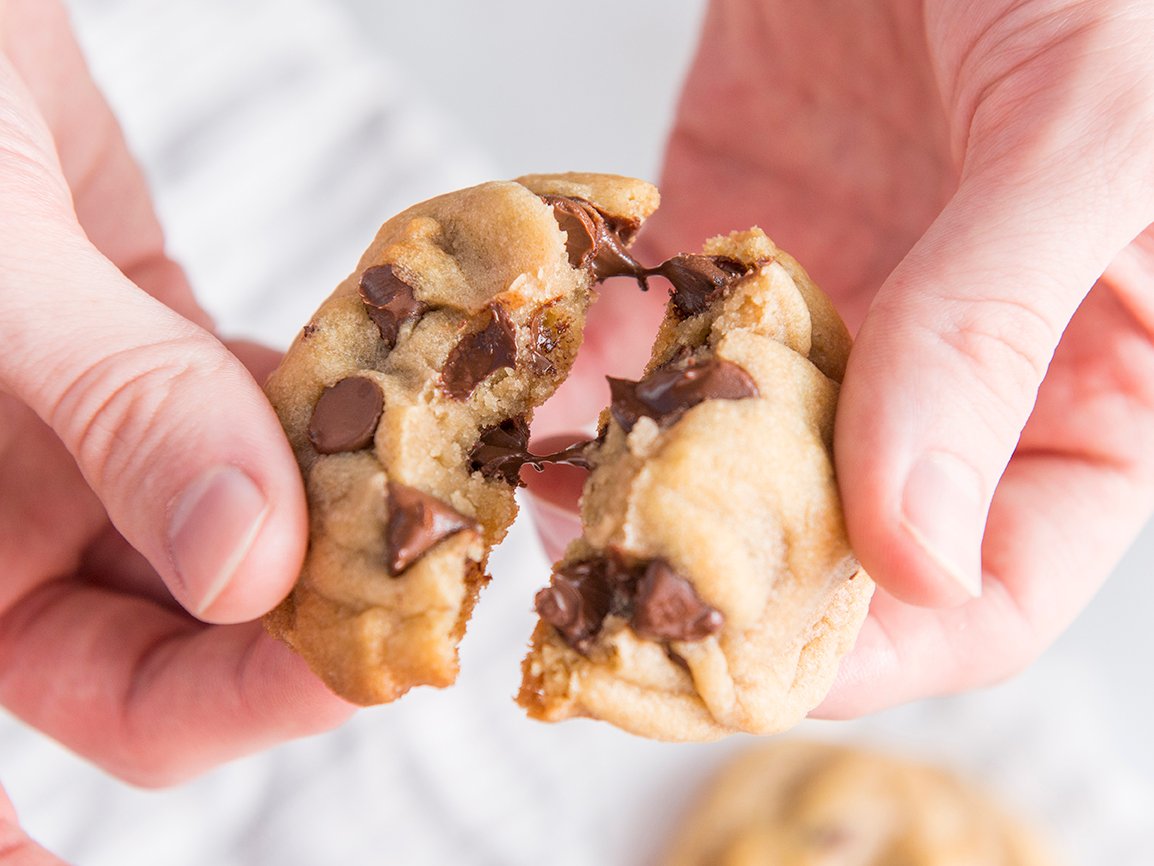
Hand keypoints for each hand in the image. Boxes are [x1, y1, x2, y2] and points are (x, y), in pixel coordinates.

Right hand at [0, 0, 350, 819]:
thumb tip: (249, 567)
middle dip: (279, 646)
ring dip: (331, 534)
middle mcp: (12, 507)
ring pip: (229, 535)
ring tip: (433, 526)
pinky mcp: (149, 351)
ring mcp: (88, 431)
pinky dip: (327, 424)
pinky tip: (395, 419)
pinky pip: (256, 420)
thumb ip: (114, 407)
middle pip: (158, 642)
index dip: (14, 843)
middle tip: (398, 625)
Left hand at [530, 0, 1153, 714]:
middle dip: (730, 589)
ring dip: (645, 493)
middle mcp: (953, 376)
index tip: (743, 669)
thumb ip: (995, 335)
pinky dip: (596, 375)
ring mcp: (839, 308)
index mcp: (1087, 392)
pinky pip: (659, 337)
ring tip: (550, 513)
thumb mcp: (1089, 134)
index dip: (876, 649)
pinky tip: (534, 400)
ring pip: (732, 454)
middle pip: (839, 541)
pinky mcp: (738, 237)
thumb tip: (920, 560)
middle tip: (609, 619)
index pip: (990, 587)